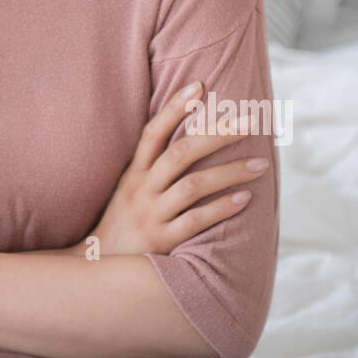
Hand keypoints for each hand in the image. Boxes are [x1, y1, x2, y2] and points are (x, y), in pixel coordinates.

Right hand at [71, 82, 270, 257]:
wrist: (96, 271)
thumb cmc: (122, 225)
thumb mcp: (128, 191)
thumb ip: (152, 169)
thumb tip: (188, 142)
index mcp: (133, 174)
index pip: (153, 132)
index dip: (174, 108)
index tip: (199, 86)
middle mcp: (141, 190)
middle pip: (181, 153)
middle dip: (218, 133)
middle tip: (250, 120)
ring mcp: (151, 215)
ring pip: (193, 186)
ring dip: (230, 172)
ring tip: (261, 165)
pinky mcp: (161, 242)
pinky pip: (195, 221)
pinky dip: (221, 208)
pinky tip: (245, 199)